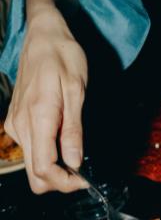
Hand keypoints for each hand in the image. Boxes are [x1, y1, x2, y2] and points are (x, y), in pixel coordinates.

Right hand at [4, 4, 87, 192]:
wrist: (42, 36)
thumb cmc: (63, 57)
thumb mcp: (77, 91)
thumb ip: (73, 129)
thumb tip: (75, 161)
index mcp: (38, 118)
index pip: (44, 169)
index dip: (65, 183)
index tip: (85, 181)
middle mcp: (21, 126)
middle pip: (35, 175)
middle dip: (59, 181)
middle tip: (82, 173)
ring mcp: (15, 124)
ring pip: (31, 165)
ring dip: (53, 167)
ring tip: (75, 152)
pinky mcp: (16, 122)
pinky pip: (30, 149)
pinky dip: (46, 153)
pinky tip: (62, 139)